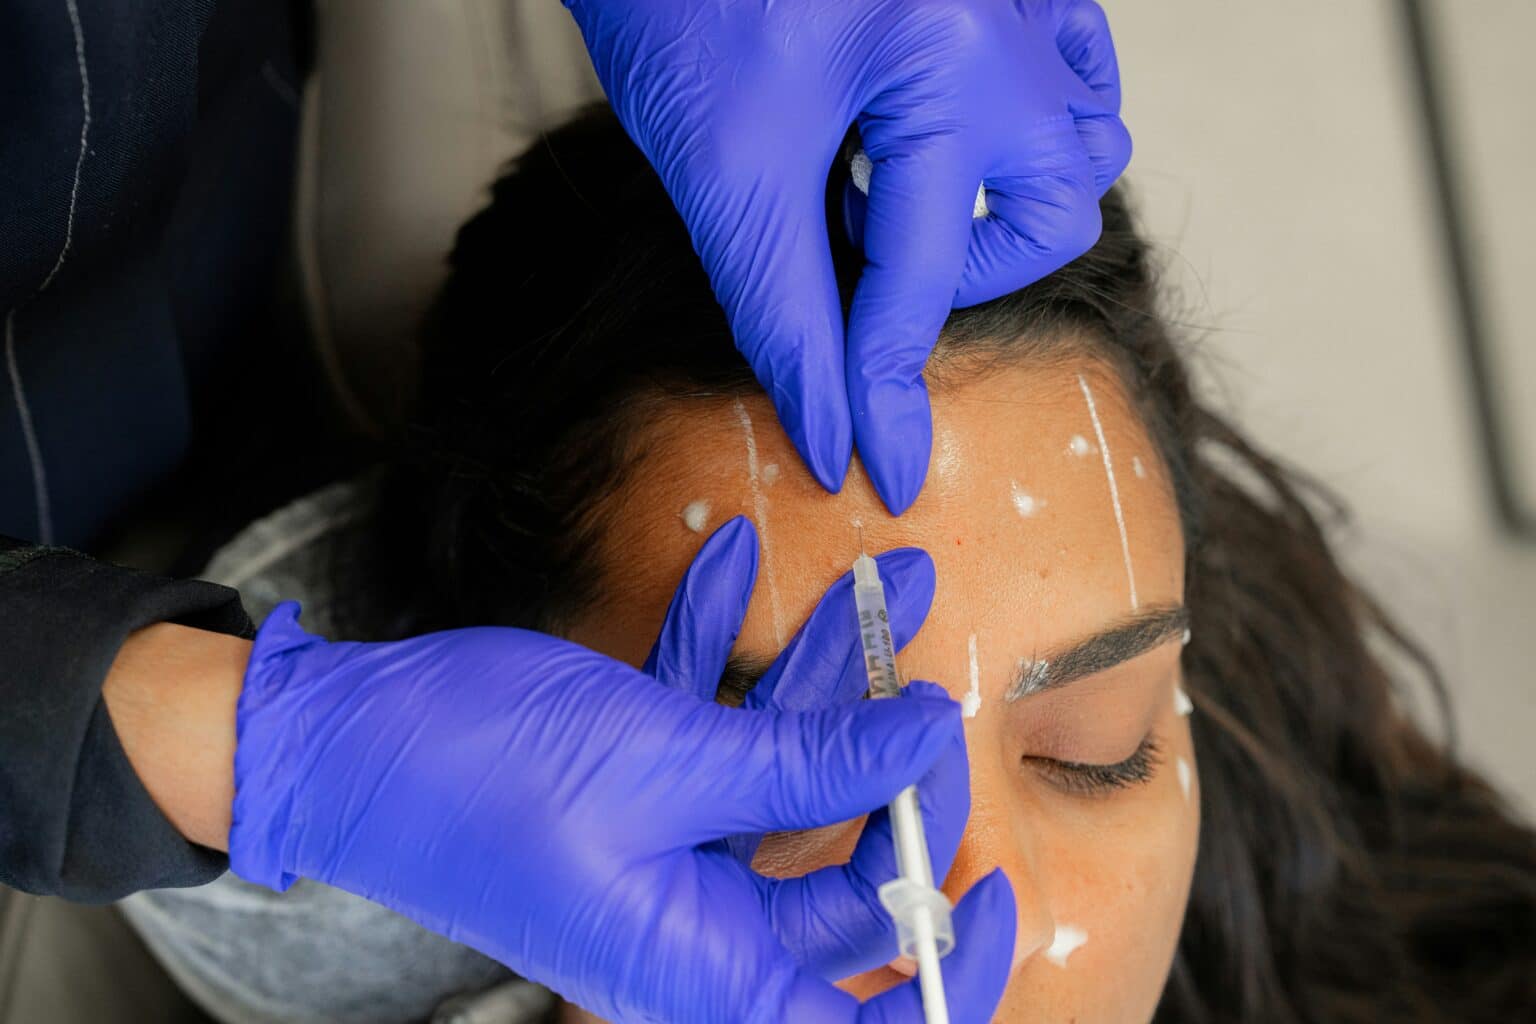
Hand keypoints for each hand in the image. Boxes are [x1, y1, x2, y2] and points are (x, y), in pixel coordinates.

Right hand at [229, 517, 1013, 1021]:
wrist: (331, 741)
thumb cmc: (476, 773)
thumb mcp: (667, 765)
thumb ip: (808, 761)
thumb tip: (927, 741)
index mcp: (707, 962)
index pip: (867, 1008)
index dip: (948, 957)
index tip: (993, 877)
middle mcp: (694, 920)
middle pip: (837, 859)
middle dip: (888, 752)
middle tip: (919, 666)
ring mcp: (663, 850)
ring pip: (781, 773)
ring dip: (822, 676)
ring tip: (877, 577)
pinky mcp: (631, 787)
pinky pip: (705, 726)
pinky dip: (725, 654)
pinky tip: (733, 564)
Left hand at [564, 0, 1130, 513]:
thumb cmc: (670, 4)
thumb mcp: (724, 171)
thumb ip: (784, 312)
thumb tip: (835, 432)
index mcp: (944, 53)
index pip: (925, 270)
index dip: (887, 383)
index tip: (880, 470)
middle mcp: (1007, 12)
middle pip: (1053, 208)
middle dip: (963, 273)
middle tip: (868, 269)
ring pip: (1086, 133)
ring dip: (1007, 200)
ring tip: (894, 192)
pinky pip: (1075, 58)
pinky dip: (1034, 120)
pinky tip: (953, 138)